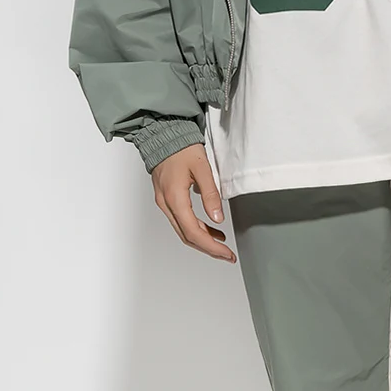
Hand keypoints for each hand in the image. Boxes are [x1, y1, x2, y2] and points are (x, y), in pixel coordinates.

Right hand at [151, 144, 235, 262]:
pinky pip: (181, 220)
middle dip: (208, 248)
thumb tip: (218, 218)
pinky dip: (197, 228)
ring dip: (203, 240)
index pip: (193, 232)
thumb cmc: (181, 147)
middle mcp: (166, 204)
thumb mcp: (202, 168)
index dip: (211, 247)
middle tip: (227, 255)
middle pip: (187, 236)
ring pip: (183, 230)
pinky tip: (211, 229)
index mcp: (174, 198)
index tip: (226, 253)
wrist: (163, 135)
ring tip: (222, 244)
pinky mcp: (167, 199)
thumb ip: (210, 194)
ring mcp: (164, 202)